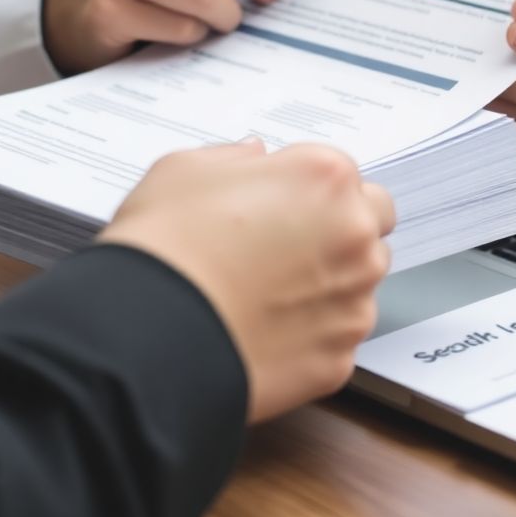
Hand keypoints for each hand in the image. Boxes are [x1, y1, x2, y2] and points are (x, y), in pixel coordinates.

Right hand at [98, 139, 394, 422]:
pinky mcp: (341, 357)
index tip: (284, 210)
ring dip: (329, 288)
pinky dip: (310, 338)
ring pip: (360, 288)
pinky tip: (264, 336)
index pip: (350, 181)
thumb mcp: (185, 170)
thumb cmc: (163, 246)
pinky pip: (337, 341)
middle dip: (340, 236)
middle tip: (284, 252)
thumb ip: (235, 159)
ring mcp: (354, 301)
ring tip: (267, 299)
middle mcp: (355, 236)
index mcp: (326, 179)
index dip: (315, 196)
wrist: (144, 335)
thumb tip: (256, 158)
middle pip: (371, 230)